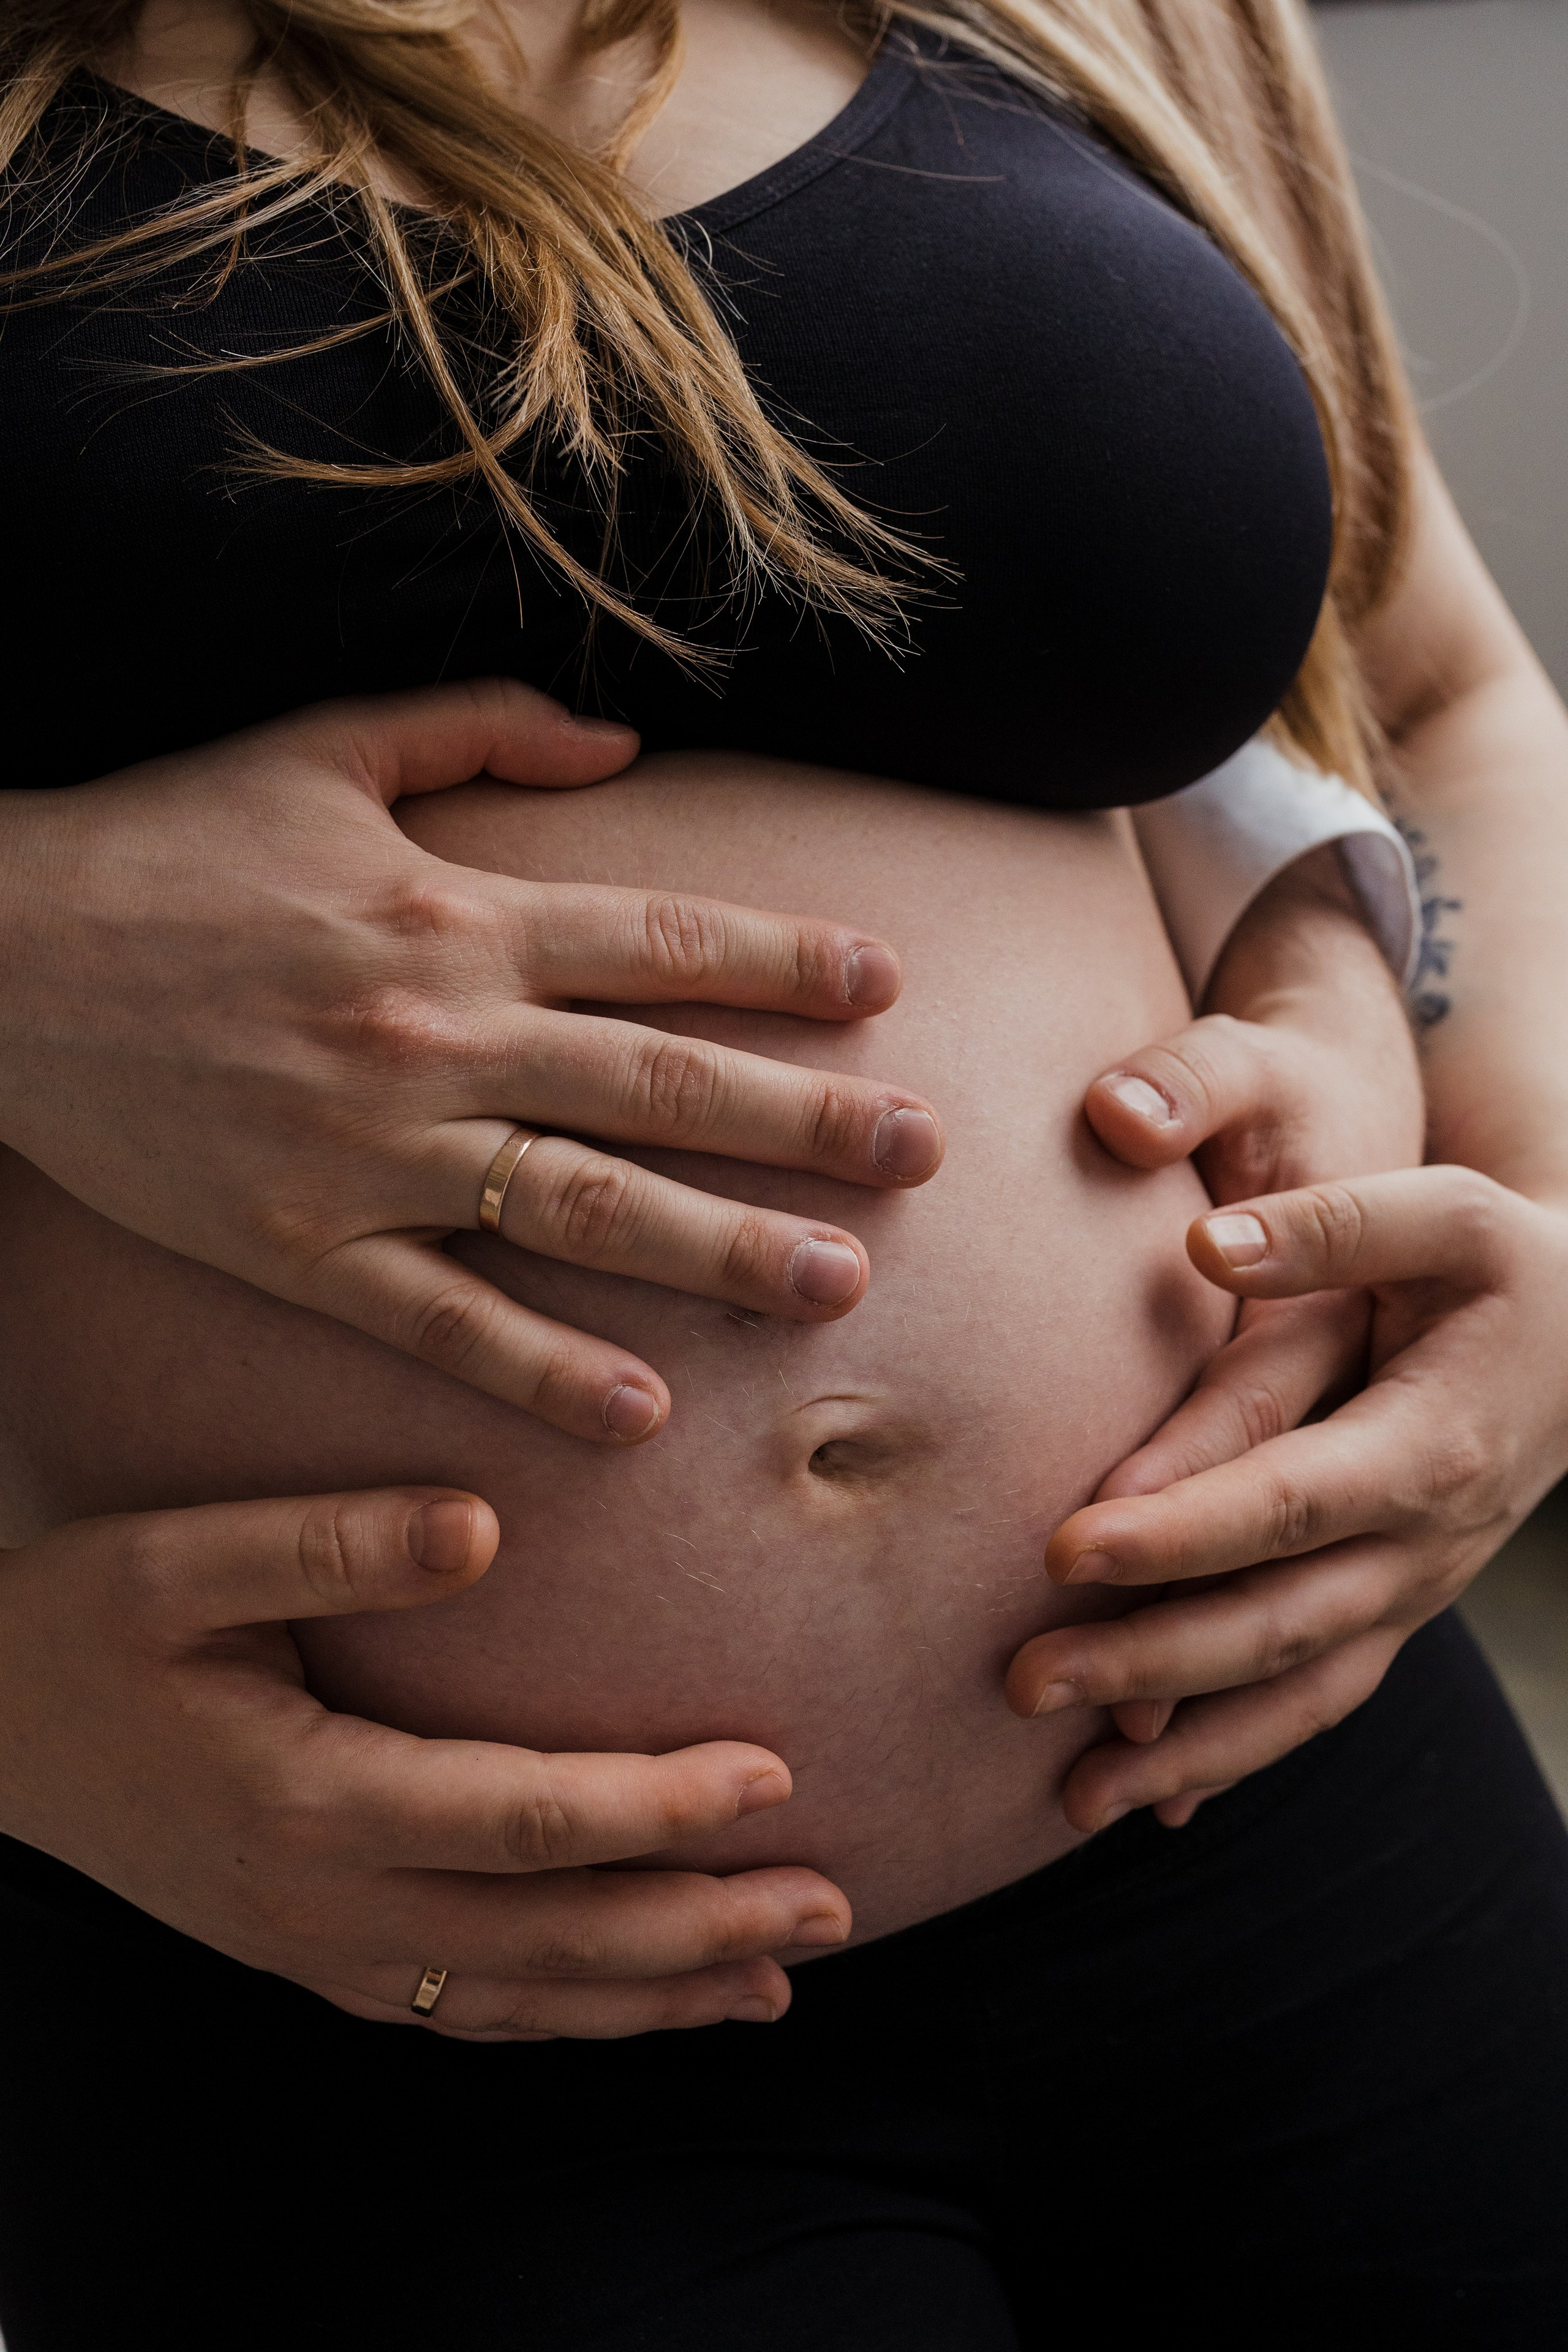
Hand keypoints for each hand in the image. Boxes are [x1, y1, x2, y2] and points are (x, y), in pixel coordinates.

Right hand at [0, 678, 942, 1441]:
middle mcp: (437, 1035)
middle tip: (922, 1155)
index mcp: (456, 914)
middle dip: (805, 1119)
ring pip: (580, 1208)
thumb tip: (625, 741)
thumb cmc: (165, 843)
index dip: (786, 962)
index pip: (662, 944)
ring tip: (835, 1287)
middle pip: (660, 1083)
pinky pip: (440, 1318)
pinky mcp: (298, 1244)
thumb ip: (482, 730)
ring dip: (717, 1250)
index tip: (886, 986)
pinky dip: (540, 1368)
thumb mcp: (322, 747)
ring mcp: (371, 1150)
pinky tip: (638, 1414)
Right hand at [0, 1486, 849, 2038]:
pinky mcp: (307, 1954)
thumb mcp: (173, 1561)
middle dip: (701, 1926)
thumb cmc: (75, 1634)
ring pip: (519, 1997)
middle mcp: (325, 1900)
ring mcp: (316, 1946)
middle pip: (551, 1936)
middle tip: (833, 1902)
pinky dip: (562, 2017)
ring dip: (655, 1993)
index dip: (658, 1805)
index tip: (772, 1773)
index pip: (527, 1819)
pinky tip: (636, 2005)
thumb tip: (480, 1525)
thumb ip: (324, 1544)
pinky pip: (458, 2010)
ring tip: (778, 1978)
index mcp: (311, 1798)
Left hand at [1006, 849, 1428, 1819]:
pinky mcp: (1393, 1614)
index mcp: (1426, 1447)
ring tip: (1069, 1799)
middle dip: (1146, 1660)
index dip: (1175, 1532)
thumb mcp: (1444, 1217)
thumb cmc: (1501, 1262)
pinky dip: (1234, 1756)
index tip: (1061, 1547)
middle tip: (1022, 1681)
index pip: (1283, 1504)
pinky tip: (1147, 1801)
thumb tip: (1206, 1240)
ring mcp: (1412, 1595)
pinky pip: (1314, 1704)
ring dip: (1183, 1746)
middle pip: (1274, 1622)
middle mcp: (1423, 1547)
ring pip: (1295, 1694)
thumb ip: (1331, 1225)